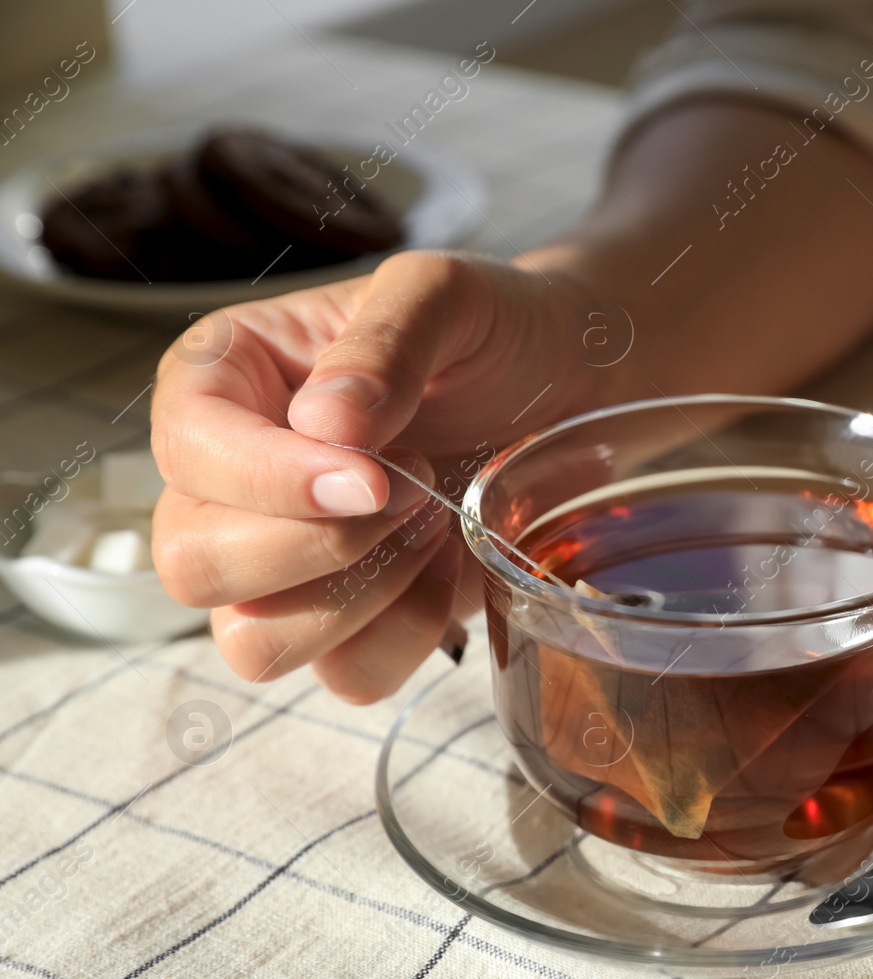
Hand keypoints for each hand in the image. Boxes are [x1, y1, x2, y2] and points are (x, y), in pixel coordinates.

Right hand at [151, 251, 609, 701]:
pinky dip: (408, 634)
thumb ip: (383, 343)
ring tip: (435, 522)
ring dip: (362, 597)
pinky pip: (346, 677)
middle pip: (194, 564)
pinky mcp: (352, 622)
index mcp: (226, 381)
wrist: (571, 384)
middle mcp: (232, 480)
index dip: (270, 480)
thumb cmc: (494, 328)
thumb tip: (322, 424)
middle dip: (317, 546)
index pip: (186, 449)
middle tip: (418, 488)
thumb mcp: (445, 294)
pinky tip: (449, 565)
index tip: (375, 476)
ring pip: (255, 642)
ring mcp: (284, 563)